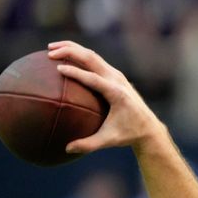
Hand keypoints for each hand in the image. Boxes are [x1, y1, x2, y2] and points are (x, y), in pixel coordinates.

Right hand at [47, 41, 166, 154]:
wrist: (148, 127)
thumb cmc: (127, 134)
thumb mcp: (109, 140)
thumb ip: (88, 145)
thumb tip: (67, 149)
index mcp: (117, 94)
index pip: (94, 79)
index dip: (76, 73)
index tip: (58, 68)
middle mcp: (117, 80)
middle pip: (92, 59)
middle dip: (70, 51)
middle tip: (49, 52)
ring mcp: (116, 75)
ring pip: (92, 55)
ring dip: (72, 49)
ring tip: (51, 48)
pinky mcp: (115, 75)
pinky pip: (94, 61)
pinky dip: (78, 55)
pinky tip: (63, 57)